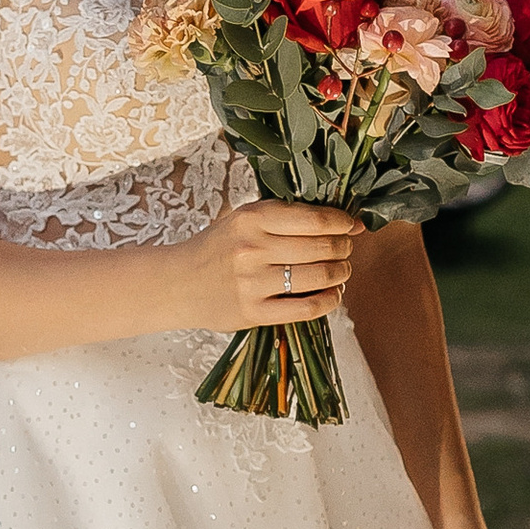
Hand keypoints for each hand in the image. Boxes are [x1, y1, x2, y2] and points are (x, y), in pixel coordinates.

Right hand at [178, 196, 360, 332]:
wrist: (177, 284)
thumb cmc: (217, 248)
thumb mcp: (242, 219)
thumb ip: (284, 216)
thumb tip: (343, 220)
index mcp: (251, 219)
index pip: (314, 219)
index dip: (343, 223)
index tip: (352, 225)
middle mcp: (253, 249)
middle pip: (322, 247)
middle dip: (344, 247)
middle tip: (345, 248)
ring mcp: (253, 283)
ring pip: (319, 276)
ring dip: (340, 273)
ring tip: (341, 269)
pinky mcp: (253, 312)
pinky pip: (306, 308)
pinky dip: (329, 300)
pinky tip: (332, 294)